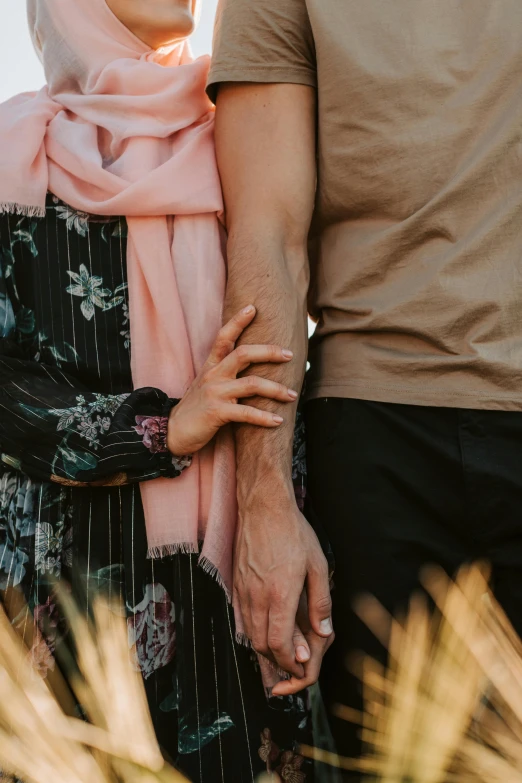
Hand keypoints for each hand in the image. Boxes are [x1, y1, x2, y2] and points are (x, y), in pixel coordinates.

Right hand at [167, 306, 296, 456]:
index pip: (223, 338)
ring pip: (252, 384)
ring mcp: (214, 392)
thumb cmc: (196, 408)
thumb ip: (225, 374)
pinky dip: (265, 417)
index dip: (237, 321)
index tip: (252, 308)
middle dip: (269, 352)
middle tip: (289, 355)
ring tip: (292, 395)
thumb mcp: (207, 384)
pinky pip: (246, 412)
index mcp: (211, 366)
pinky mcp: (216, 412)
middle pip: (243, 354)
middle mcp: (213, 375)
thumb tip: (252, 369)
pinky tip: (278, 421)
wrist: (173, 431)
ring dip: (276, 389)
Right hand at [235, 495, 332, 678]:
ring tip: (281, 655)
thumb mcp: (318, 565)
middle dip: (277, 662)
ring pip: (249, 633)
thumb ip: (321, 602)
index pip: (279, 643)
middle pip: (261, 644)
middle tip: (293, 667)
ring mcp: (243, 590)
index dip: (290, 662)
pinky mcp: (236, 583)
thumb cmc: (293, 532)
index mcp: (280, 593)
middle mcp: (257, 596)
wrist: (263, 507)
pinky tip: (265, 631)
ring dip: (264, 649)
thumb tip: (324, 632)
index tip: (301, 667)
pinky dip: (253, 632)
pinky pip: (242, 617)